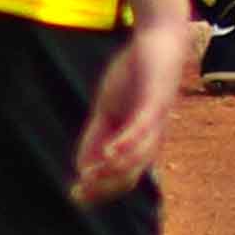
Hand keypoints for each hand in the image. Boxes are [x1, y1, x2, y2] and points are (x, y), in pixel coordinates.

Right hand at [69, 18, 186, 202]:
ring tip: (91, 177)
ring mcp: (155, 120)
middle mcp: (151, 136)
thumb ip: (97, 135)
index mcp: (140, 140)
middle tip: (79, 192)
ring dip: (113, 171)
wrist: (158, 39)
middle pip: (131, 174)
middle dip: (104, 187)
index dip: (100, 190)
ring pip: (138, 156)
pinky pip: (142, 128)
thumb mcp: (109, 108)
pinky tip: (109, 154)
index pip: (123, 177)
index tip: (75, 195)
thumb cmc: (135, 74)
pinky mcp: (155, 101)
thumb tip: (83, 167)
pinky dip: (126, 144)